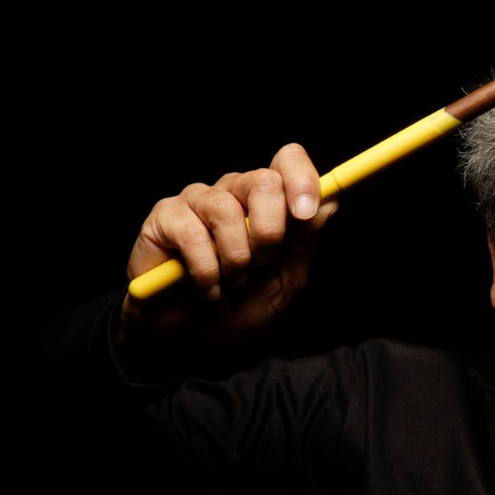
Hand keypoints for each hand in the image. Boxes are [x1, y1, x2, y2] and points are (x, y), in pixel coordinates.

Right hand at [117, 143, 339, 350]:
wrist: (195, 333)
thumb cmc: (242, 304)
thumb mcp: (286, 280)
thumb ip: (305, 242)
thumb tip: (330, 202)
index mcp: (267, 200)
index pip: (288, 160)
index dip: (302, 179)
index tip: (306, 213)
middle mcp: (233, 191)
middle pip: (264, 181)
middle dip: (270, 233)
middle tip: (263, 265)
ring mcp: (198, 200)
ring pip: (228, 210)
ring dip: (237, 260)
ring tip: (234, 284)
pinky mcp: (165, 217)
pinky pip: (193, 234)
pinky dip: (207, 272)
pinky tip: (208, 289)